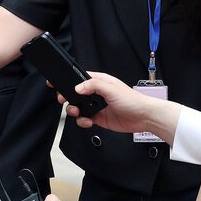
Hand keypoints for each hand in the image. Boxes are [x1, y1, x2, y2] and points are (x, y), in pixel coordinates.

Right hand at [59, 71, 177, 137]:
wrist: (144, 117)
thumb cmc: (133, 100)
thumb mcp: (111, 89)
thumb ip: (93, 85)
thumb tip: (77, 87)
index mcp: (99, 82)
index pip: (79, 79)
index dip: (67, 81)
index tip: (56, 84)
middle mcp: (97, 94)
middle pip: (75, 94)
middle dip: (67, 98)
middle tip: (63, 100)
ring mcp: (97, 106)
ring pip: (78, 108)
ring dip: (74, 111)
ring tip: (77, 112)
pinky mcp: (99, 118)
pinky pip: (84, 119)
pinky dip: (83, 122)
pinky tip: (88, 121)